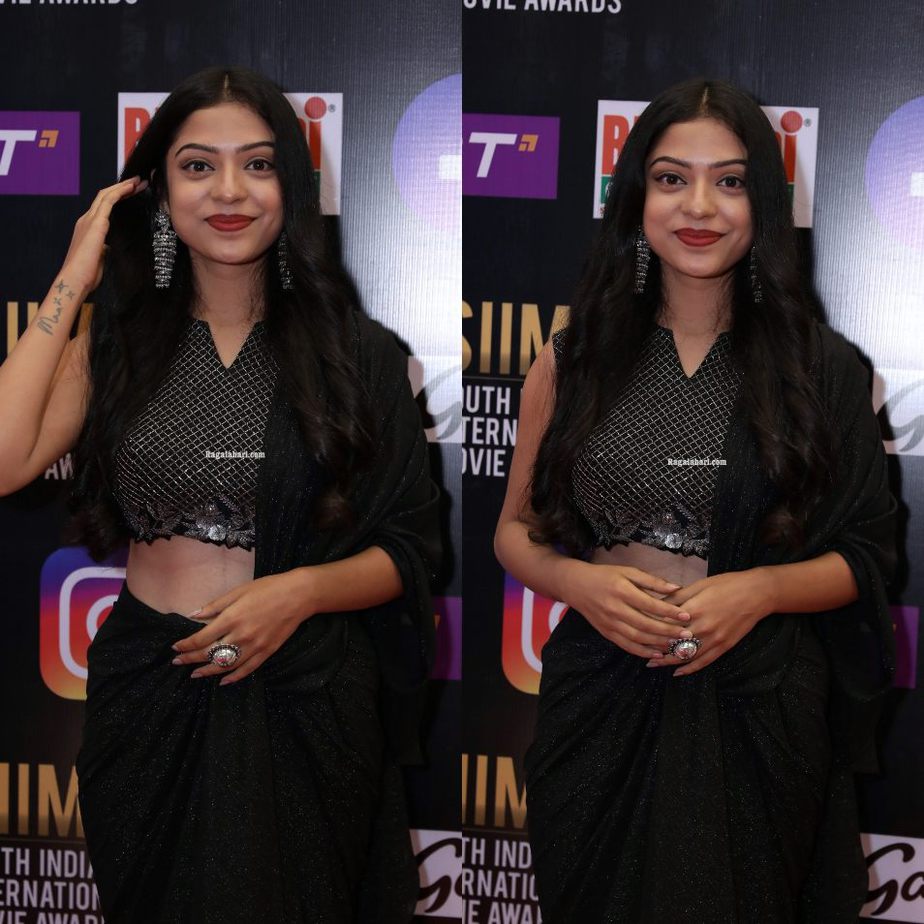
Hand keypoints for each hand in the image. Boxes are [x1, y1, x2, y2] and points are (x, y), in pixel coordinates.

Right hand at [60, 177, 147, 293]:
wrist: (75, 279)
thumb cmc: (87, 274)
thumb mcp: (100, 258)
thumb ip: (104, 248)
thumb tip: (109, 248)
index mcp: (88, 228)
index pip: (104, 206)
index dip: (118, 197)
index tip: (133, 192)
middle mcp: (86, 220)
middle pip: (105, 197)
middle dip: (123, 188)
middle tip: (139, 182)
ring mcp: (89, 220)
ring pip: (106, 195)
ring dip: (123, 187)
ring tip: (138, 182)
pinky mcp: (95, 223)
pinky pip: (108, 201)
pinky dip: (120, 192)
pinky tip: (131, 188)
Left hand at [170, 572, 312, 684]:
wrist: (299, 595)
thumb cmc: (269, 588)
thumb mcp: (239, 591)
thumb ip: (215, 605)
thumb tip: (193, 615)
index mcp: (232, 618)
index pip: (201, 638)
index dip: (186, 645)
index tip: (175, 648)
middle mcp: (241, 635)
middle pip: (210, 654)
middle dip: (191, 659)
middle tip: (178, 662)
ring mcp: (255, 646)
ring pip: (226, 665)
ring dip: (208, 671)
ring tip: (195, 674)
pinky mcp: (267, 651)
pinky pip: (247, 669)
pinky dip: (234, 677)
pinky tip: (223, 681)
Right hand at [563, 562, 694, 659]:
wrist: (576, 586)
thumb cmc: (605, 576)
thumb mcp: (627, 571)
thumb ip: (651, 581)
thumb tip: (675, 588)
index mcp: (622, 590)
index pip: (650, 605)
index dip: (669, 612)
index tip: (686, 616)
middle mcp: (615, 609)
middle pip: (646, 624)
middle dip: (668, 631)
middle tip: (687, 634)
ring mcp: (610, 623)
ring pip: (637, 638)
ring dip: (659, 644)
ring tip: (676, 645)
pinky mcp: (606, 633)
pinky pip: (626, 645)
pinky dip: (642, 652)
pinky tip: (657, 654)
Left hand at [646, 568, 775, 675]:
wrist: (757, 593)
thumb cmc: (727, 584)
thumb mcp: (699, 585)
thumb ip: (677, 596)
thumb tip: (656, 604)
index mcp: (694, 608)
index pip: (666, 623)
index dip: (651, 628)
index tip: (638, 630)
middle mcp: (703, 627)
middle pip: (673, 642)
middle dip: (655, 647)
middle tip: (639, 651)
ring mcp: (715, 639)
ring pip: (686, 655)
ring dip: (668, 661)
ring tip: (652, 664)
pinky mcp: (724, 647)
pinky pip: (704, 661)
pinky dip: (689, 669)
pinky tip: (677, 672)